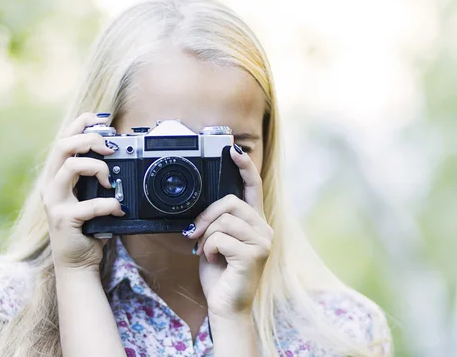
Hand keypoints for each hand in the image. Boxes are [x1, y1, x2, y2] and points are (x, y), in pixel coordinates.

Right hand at [40, 112, 124, 271]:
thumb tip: (118, 156)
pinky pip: (90, 203)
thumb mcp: (90, 197)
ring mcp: (54, 202)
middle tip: (110, 148)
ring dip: (97, 168)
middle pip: (62, 146)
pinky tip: (118, 210)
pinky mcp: (63, 219)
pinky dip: (110, 204)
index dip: (80, 124)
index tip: (100, 120)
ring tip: (111, 182)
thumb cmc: (86, 228)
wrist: (77, 263)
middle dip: (89, 140)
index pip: (63, 140)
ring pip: (71, 167)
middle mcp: (50, 186)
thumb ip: (96, 178)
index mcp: (56, 177)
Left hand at [183, 144, 272, 317]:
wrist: (225, 307)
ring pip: (223, 220)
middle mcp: (264, 229)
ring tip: (207, 252)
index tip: (233, 149)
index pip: (253, 188)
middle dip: (206, 216)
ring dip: (206, 237)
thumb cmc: (220, 274)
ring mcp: (262, 242)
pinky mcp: (254, 255)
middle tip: (193, 233)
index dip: (244, 167)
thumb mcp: (215, 241)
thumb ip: (217, 222)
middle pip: (230, 202)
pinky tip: (213, 260)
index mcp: (255, 223)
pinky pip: (220, 238)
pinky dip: (208, 249)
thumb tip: (205, 207)